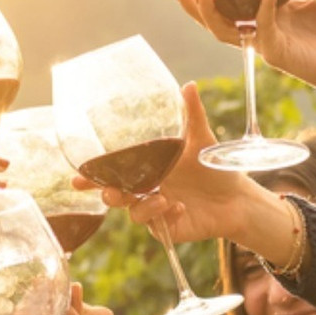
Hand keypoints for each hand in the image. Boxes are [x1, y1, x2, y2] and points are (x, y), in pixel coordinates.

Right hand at [84, 84, 280, 247]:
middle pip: (116, 196)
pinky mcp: (168, 229)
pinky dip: (165, 216)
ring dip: (143, 206)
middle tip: (113, 193)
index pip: (114, 174)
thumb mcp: (202, 140)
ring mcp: (155, 212)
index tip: (78, 177)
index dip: (94, 177)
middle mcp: (147, 191)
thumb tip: (188, 85)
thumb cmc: (215, 168)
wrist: (238, 198)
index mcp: (147, 170)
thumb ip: (192, 115)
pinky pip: (156, 227)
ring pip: (134, 213)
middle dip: (109, 195)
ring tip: (163, 199)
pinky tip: (179, 208)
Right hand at [168, 0, 315, 99]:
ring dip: (209, 14)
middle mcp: (262, 28)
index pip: (232, 2)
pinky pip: (263, 26)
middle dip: (193, 6)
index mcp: (270, 13)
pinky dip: (264, 5)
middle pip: (216, 20)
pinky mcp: (277, 53)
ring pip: (226, 31)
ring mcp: (266, 42)